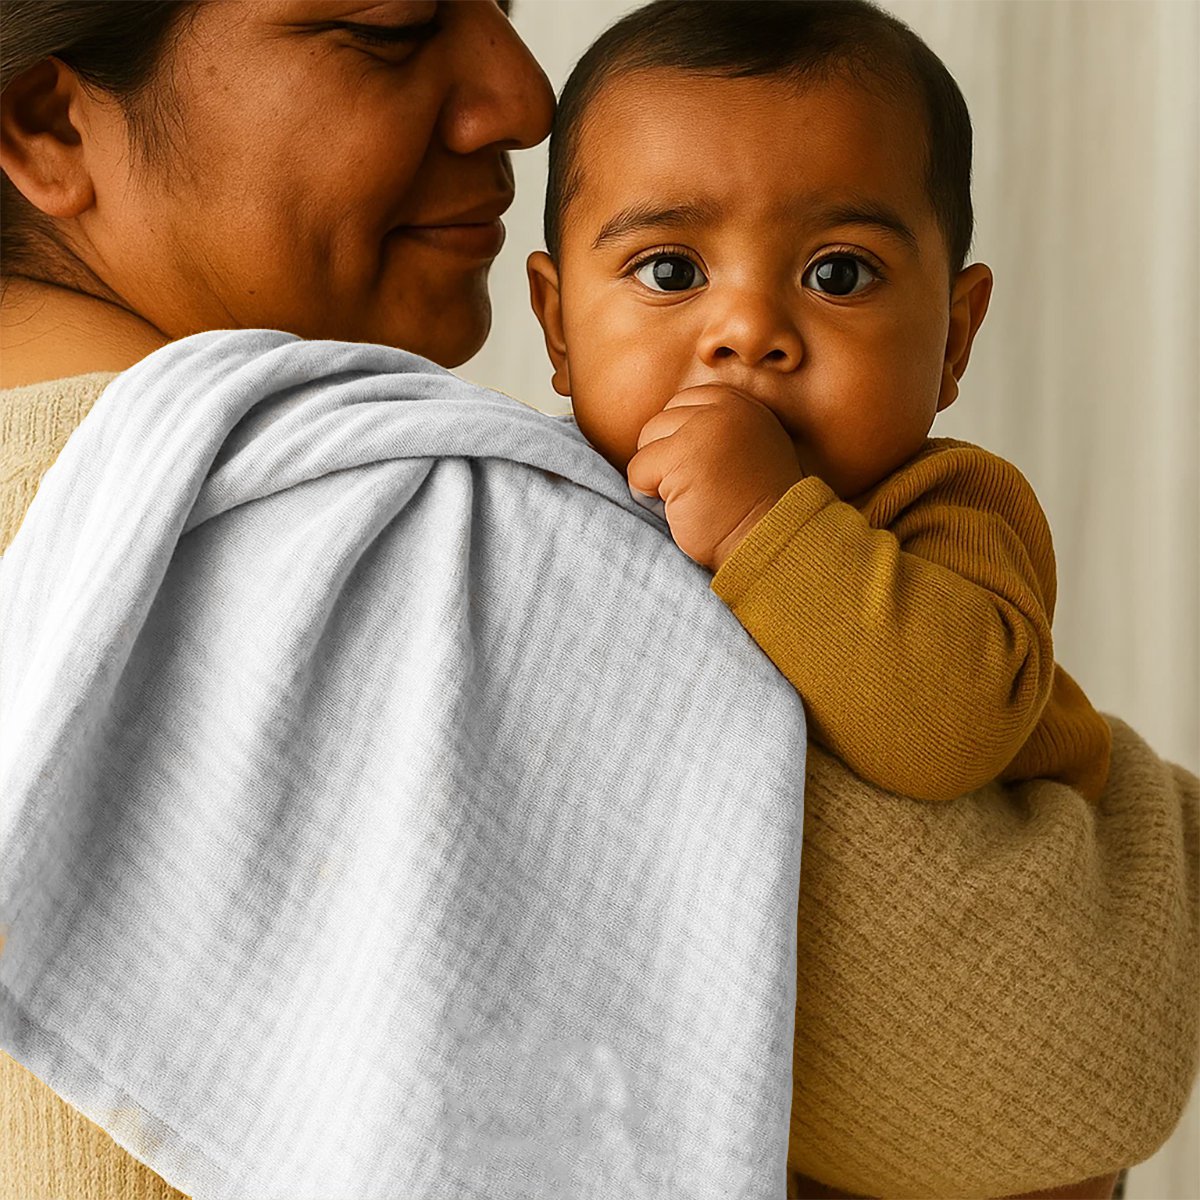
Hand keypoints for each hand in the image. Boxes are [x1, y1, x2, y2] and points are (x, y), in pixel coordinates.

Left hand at [627, 384, 803, 571]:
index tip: (701, 471)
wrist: (771, 542)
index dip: (679, 441)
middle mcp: (724, 409)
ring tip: (693, 499)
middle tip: (699, 490)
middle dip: (666, 459)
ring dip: (657, 478)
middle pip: (660, 422)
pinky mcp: (681, 457)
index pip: (682, 403)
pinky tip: (682, 509)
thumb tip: (671, 427)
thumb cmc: (756, 508)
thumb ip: (720, 430)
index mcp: (741, 405)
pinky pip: (638, 471)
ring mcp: (703, 430)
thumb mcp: (751, 450)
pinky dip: (648, 497)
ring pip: (646, 443)